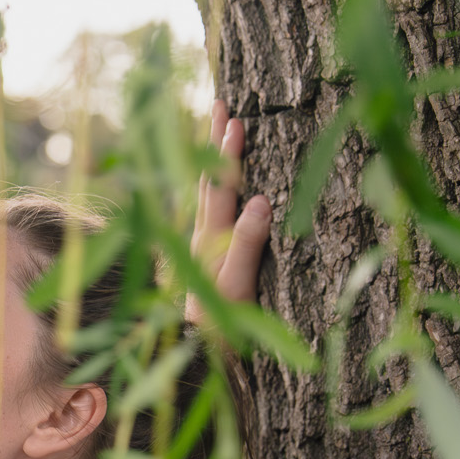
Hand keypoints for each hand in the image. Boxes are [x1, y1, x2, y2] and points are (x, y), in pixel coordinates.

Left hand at [186, 99, 272, 324]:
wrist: (198, 356)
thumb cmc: (222, 326)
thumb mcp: (237, 286)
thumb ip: (247, 245)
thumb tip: (261, 199)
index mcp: (209, 238)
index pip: (219, 187)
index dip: (226, 153)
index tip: (234, 119)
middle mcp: (201, 236)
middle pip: (207, 179)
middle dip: (214, 141)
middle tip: (220, 103)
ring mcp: (203, 246)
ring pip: (207, 192)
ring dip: (213, 159)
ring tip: (219, 129)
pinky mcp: (208, 257)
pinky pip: (212, 210)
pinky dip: (216, 186)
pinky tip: (222, 181)